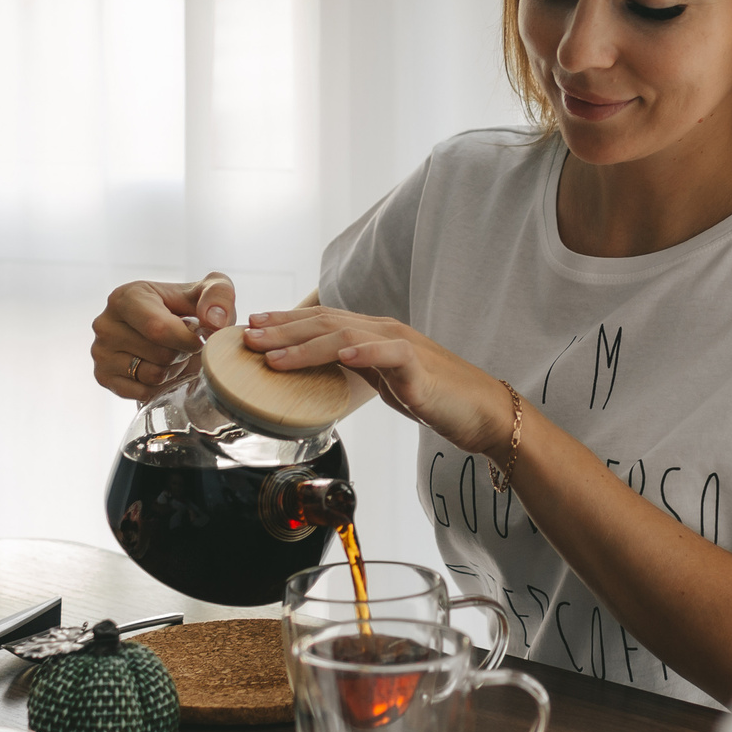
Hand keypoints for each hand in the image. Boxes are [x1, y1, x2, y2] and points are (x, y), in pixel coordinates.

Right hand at [91, 272, 234, 400]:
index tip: (199, 338)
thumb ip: (218, 296)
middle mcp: (105, 323)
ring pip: (152, 375)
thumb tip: (213, 322)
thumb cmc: (191, 308)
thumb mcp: (212, 290)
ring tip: (170, 353)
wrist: (172, 330)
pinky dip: (158, 386)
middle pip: (159, 354)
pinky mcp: (102, 376)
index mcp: (126, 297)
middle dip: (182, 354)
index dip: (187, 340)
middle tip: (182, 344)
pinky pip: (141, 392)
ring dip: (172, 369)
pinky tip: (158, 367)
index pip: (158, 329)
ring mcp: (100, 351)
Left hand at [243, 307, 514, 454]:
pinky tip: (341, 355)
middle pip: (326, 323)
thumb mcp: (386, 380)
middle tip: (248, 336)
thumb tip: (326, 369)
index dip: (285, 322)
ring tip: (276, 355)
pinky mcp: (419, 369)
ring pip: (347, 336)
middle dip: (283, 330)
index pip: (322, 320)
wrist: (483, 410)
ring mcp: (402, 347)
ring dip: (307, 344)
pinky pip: (390, 354)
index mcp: (374, 334)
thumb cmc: (436, 396)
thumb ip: (358, 368)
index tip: (251, 327)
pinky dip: (364, 352)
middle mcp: (384, 332)